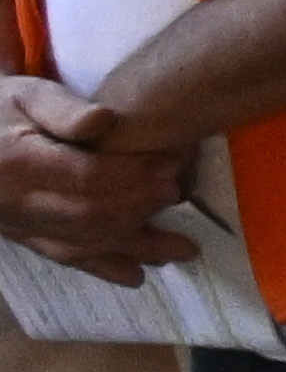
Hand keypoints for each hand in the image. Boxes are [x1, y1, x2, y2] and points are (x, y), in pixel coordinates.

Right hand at [0, 83, 189, 281]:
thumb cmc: (2, 112)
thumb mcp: (27, 96)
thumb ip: (63, 109)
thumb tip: (104, 119)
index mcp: (19, 162)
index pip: (86, 176)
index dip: (133, 175)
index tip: (171, 168)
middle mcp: (17, 202)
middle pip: (89, 213)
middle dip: (139, 207)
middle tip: (178, 195)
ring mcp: (19, 225)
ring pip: (83, 243)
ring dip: (134, 247)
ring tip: (181, 247)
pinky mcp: (24, 238)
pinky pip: (64, 257)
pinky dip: (103, 268)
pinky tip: (137, 275)